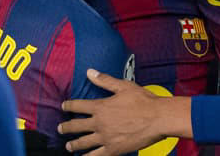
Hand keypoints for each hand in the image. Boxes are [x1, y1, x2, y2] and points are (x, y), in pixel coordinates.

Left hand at [59, 69, 190, 154]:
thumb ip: (105, 80)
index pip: (78, 106)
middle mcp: (99, 123)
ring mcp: (105, 137)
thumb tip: (90, 72)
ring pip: (83, 143)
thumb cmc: (144, 101)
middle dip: (66, 127)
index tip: (63, 106)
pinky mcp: (113, 149)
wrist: (158, 118)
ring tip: (68, 146)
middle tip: (60, 128)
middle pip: (76, 126)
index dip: (68, 105)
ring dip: (73, 145)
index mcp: (101, 106)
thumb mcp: (124, 86)